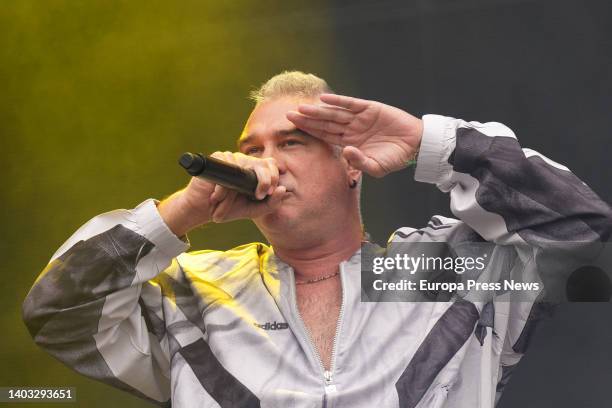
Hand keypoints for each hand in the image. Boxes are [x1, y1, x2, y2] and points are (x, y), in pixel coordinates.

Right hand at [158, 151, 288, 235]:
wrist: (205, 210)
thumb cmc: (230, 208)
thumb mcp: (254, 210)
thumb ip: (271, 204)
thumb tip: (282, 190)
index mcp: (256, 171)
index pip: (271, 165)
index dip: (273, 176)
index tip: (269, 192)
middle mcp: (246, 162)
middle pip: (262, 162)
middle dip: (264, 179)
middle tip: (260, 195)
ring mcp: (232, 159)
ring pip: (244, 166)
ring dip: (237, 190)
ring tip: (226, 202)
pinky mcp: (217, 159)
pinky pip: (225, 167)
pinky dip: (223, 186)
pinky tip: (217, 196)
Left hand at [286, 93, 422, 177]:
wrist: (415, 144)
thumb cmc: (395, 158)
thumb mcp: (376, 167)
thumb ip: (359, 163)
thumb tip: (345, 151)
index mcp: (349, 143)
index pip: (325, 136)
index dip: (310, 131)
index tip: (293, 128)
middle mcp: (351, 129)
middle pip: (325, 123)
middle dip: (307, 120)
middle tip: (288, 115)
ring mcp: (360, 118)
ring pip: (334, 113)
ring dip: (318, 111)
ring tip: (301, 108)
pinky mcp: (370, 108)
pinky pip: (351, 104)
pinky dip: (338, 101)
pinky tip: (324, 99)